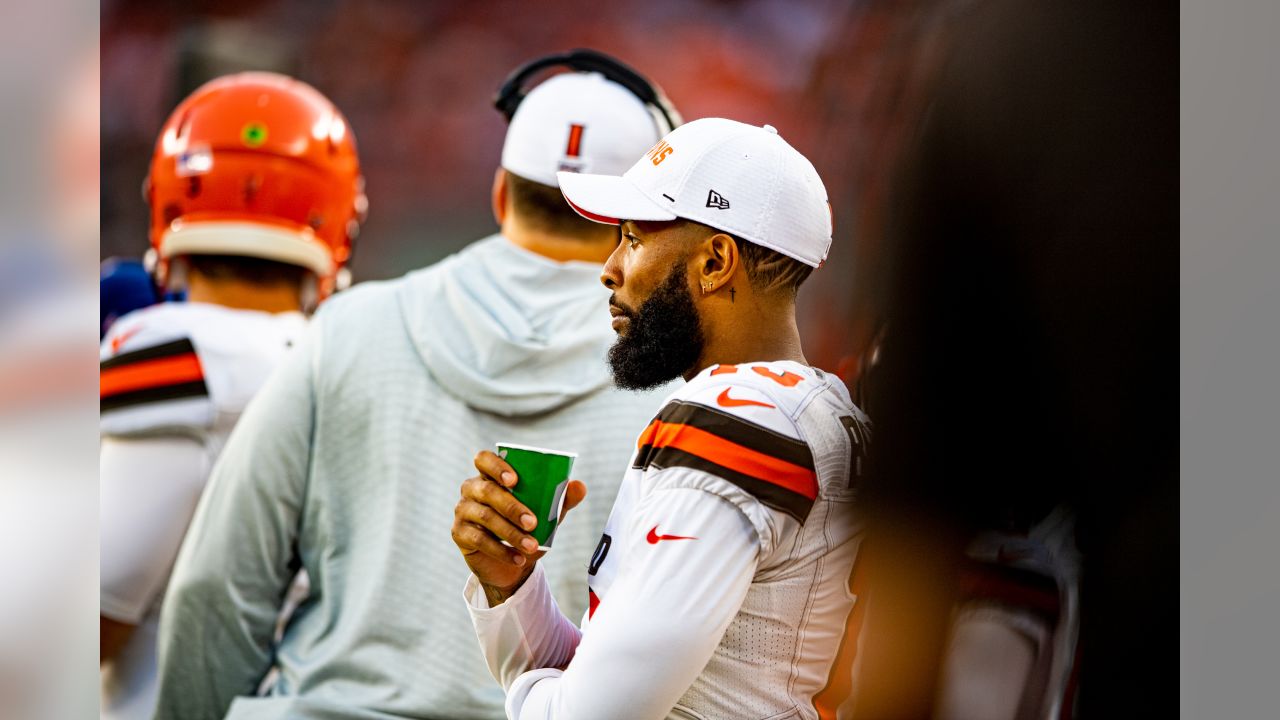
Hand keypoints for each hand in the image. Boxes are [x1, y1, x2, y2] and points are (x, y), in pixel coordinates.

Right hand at [453, 450, 586, 604]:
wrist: (512, 562)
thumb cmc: (526, 529)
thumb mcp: (546, 515)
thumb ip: (561, 500)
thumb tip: (580, 486)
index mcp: (490, 475)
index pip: (483, 459)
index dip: (496, 466)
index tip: (515, 481)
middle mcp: (472, 489)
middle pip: (487, 490)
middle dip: (512, 507)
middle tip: (533, 522)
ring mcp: (463, 510)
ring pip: (485, 517)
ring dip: (511, 533)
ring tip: (532, 546)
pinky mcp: (459, 533)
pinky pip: (479, 540)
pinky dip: (502, 551)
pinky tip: (519, 558)